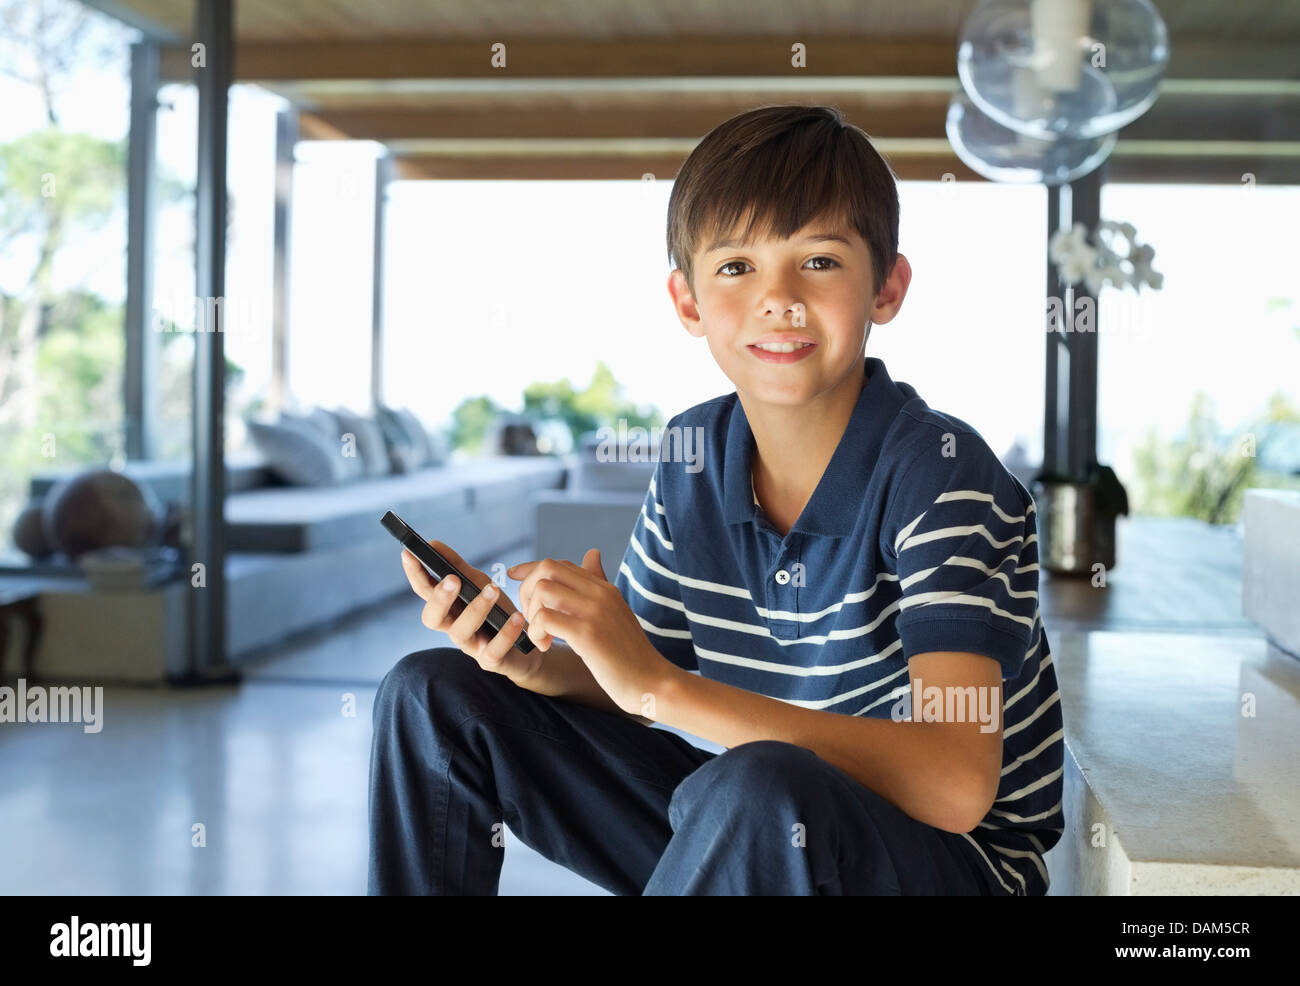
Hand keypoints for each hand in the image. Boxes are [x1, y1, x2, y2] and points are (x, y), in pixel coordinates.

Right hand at [400, 540, 541, 683]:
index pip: (425, 591)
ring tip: (492, 589)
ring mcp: (471, 646)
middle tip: (452, 580)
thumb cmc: (497, 612)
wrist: (527, 646)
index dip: (415, 574)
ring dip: (475, 609)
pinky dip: (505, 633)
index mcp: (448, 608)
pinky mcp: (491, 661)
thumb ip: (457, 566)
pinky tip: (515, 617)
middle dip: (440, 599)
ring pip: (461, 633)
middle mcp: (453, 628)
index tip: (408, 554)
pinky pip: (493, 651)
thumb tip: (433, 543)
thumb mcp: (480, 584)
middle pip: (433, 618)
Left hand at [506, 549, 678, 716]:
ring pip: (543, 589)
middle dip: (528, 590)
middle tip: (532, 618)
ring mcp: (594, 611)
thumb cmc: (630, 654)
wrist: (652, 682)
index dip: (531, 569)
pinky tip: (546, 647)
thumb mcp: (615, 613)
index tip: (514, 577)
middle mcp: (600, 593)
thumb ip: (598, 586)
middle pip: (548, 568)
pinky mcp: (587, 633)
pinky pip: (545, 617)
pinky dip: (537, 631)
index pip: (560, 564)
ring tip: (541, 635)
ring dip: (531, 612)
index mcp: (604, 588)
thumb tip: (592, 553)